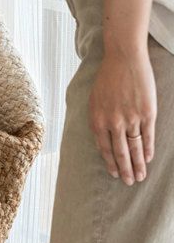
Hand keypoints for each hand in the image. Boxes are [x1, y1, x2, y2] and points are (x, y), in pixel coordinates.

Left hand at [88, 47, 155, 184]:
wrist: (123, 59)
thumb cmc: (107, 79)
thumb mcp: (94, 102)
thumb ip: (98, 121)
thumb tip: (102, 139)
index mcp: (97, 121)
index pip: (104, 148)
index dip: (110, 162)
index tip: (115, 173)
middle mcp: (113, 123)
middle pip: (119, 152)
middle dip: (125, 169)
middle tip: (129, 182)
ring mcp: (130, 118)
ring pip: (134, 147)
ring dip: (137, 164)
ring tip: (140, 176)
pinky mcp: (146, 113)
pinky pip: (147, 135)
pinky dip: (147, 149)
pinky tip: (148, 158)